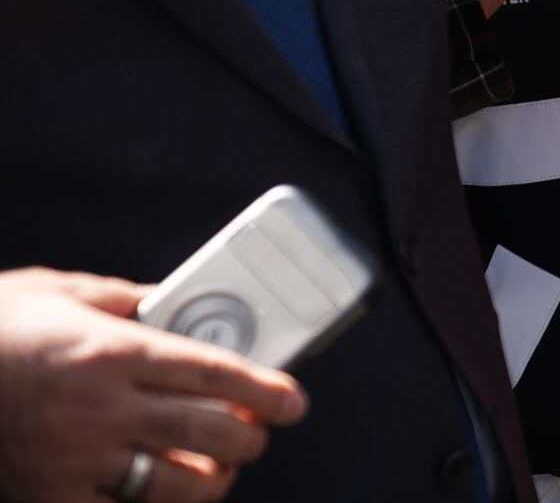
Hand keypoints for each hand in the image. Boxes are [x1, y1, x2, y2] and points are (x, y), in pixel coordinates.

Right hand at [0, 267, 305, 502]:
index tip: (293, 401)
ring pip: (175, 484)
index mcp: (111, 351)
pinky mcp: (50, 497)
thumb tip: (173, 300)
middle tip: (258, 432)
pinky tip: (161, 489)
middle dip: (249, 437)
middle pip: (208, 432)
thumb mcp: (59, 293)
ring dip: (211, 478)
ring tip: (219, 466)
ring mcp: (75, 458)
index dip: (265, 389)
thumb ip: (124, 299)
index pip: (213, 373)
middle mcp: (100, 408)